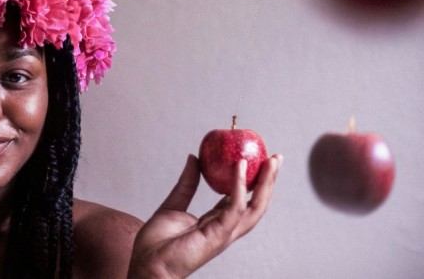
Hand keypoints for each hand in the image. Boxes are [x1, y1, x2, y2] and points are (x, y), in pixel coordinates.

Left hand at [127, 153, 281, 278]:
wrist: (147, 265)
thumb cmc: (157, 244)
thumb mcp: (173, 205)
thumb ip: (187, 183)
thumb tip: (193, 157)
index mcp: (217, 222)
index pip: (242, 199)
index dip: (253, 181)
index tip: (260, 160)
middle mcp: (225, 228)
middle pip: (256, 204)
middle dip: (269, 181)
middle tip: (276, 158)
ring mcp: (224, 233)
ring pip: (254, 207)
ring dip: (266, 184)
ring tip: (271, 162)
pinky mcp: (217, 235)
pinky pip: (233, 208)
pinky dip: (239, 187)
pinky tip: (240, 168)